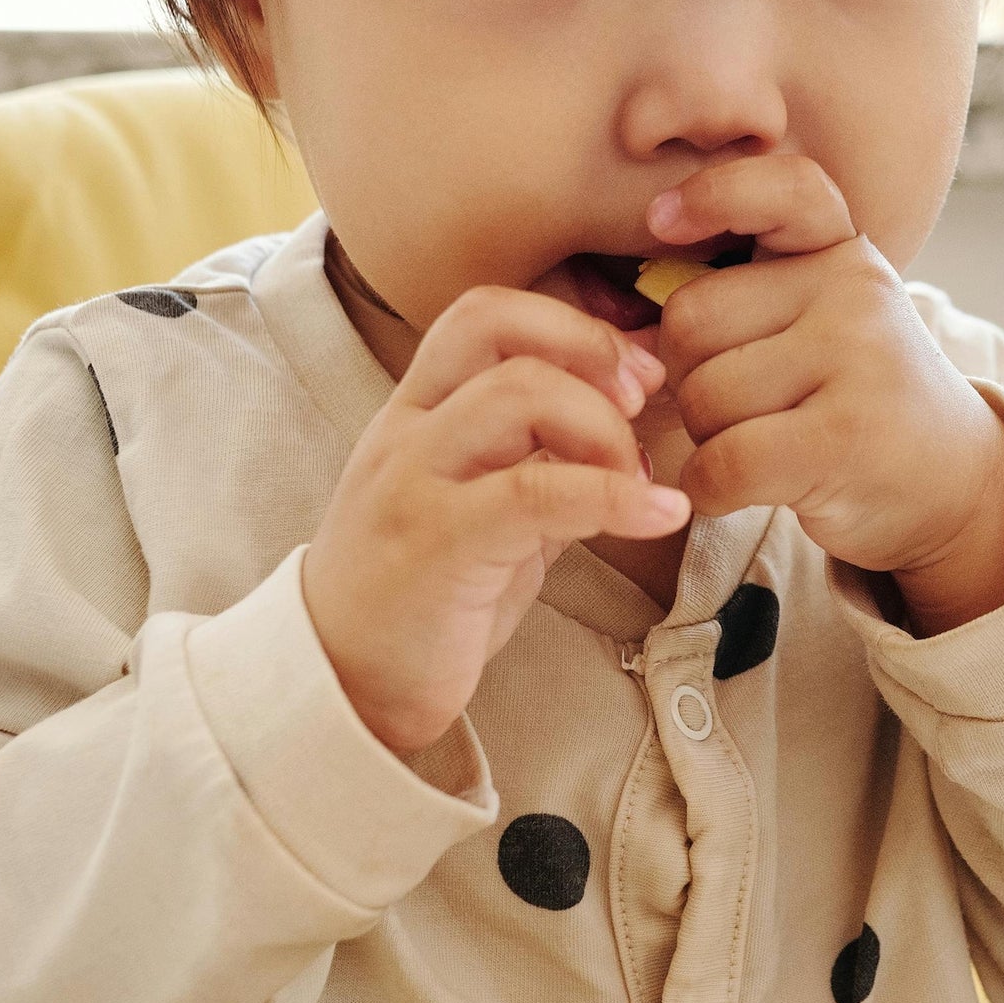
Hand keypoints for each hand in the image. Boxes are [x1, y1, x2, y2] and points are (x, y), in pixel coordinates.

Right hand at [304, 288, 690, 750]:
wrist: (343, 689)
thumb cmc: (422, 601)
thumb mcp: (488, 514)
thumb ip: (544, 464)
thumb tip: (633, 428)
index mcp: (417, 413)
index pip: (485, 313)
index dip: (572, 324)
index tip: (636, 372)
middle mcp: (407, 431)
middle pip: (498, 328)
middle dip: (592, 352)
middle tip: (647, 406)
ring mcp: (414, 481)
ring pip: (516, 393)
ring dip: (604, 424)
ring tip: (644, 479)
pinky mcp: (436, 544)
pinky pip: (534, 492)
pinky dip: (614, 494)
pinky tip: (660, 514)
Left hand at [648, 153, 1003, 632]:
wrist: (952, 487)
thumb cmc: (850, 402)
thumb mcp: (819, 323)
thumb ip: (742, 301)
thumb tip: (629, 336)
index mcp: (842, 251)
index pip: (781, 188)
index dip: (714, 194)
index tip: (662, 223)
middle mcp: (855, 290)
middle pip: (693, 319)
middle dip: (687, 376)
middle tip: (738, 408)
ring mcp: (858, 360)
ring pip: (703, 396)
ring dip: (705, 440)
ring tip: (759, 446)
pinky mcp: (846, 439)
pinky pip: (723, 461)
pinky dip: (709, 489)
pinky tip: (737, 491)